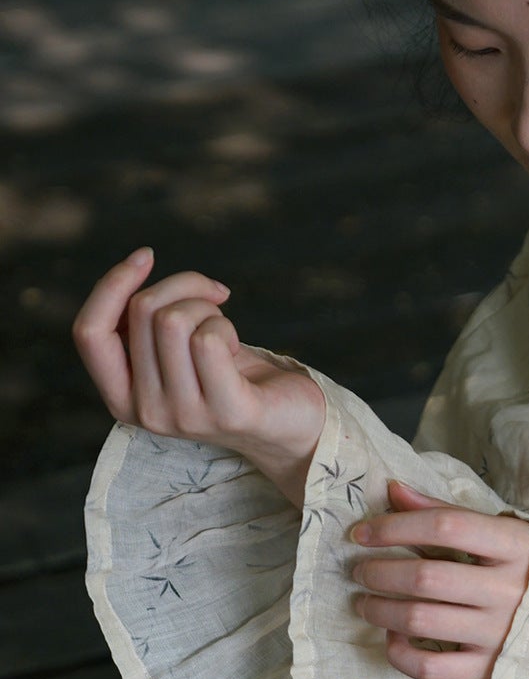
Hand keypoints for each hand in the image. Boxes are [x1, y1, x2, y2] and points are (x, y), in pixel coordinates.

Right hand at [72, 246, 326, 496]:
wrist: (290, 422)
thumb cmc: (230, 375)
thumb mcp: (175, 350)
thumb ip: (145, 323)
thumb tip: (136, 268)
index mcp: (121, 399)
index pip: (89, 333)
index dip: (111, 284)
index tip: (146, 256)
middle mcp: (146, 413)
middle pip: (142, 312)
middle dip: (183, 286)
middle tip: (213, 297)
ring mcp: (185, 417)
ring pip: (173, 320)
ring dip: (206, 306)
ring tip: (225, 329)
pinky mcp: (227, 413)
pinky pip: (209, 339)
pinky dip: (226, 325)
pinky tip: (238, 346)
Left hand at [350, 480, 528, 678]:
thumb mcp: (500, 532)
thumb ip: (445, 511)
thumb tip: (392, 489)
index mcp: (516, 546)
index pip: (445, 527)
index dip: (395, 526)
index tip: (362, 533)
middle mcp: (510, 590)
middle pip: (425, 577)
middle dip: (379, 572)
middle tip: (360, 570)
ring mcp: (500, 634)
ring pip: (420, 621)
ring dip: (379, 610)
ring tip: (365, 602)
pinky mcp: (490, 669)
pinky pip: (431, 668)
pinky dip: (400, 653)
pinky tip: (393, 637)